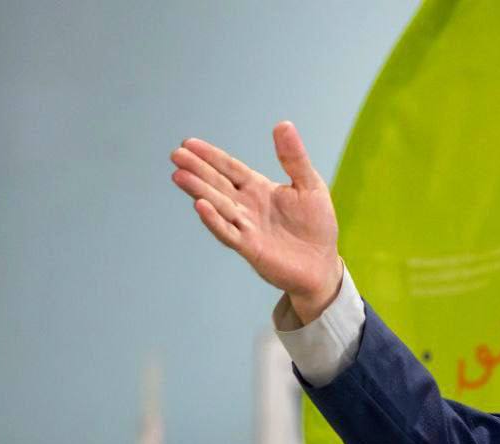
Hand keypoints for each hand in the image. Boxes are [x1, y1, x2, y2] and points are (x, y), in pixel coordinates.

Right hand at [170, 121, 341, 322]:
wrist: (323, 263)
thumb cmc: (316, 225)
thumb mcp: (309, 185)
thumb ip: (294, 158)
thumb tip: (283, 124)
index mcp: (258, 188)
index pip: (229, 168)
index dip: (210, 156)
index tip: (189, 143)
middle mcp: (246, 206)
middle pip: (217, 184)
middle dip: (197, 169)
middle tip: (176, 155)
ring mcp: (246, 227)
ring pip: (218, 205)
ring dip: (199, 190)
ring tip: (180, 175)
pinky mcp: (250, 247)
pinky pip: (228, 232)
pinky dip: (214, 219)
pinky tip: (200, 206)